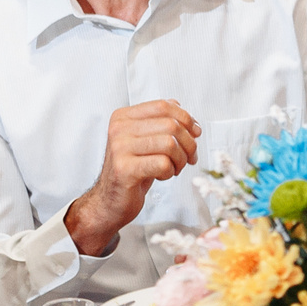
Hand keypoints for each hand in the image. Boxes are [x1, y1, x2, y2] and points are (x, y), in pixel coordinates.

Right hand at [66, 101, 202, 254]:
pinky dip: (170, 171)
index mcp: (123, 117)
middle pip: (170, 125)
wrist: (111, 199)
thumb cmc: (133, 169)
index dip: (186, 118)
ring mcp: (119, 148)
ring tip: (175, 168)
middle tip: (189, 157)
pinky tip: (162, 176)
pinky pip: (162, 164)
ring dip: (180, 159)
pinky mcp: (124, 169)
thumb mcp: (146, 141)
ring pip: (169, 144)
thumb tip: (188, 116)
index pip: (163, 105)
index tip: (195, 133)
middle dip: (189, 143)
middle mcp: (119, 129)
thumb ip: (162, 123)